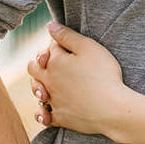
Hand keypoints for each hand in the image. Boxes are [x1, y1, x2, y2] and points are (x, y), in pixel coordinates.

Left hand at [25, 22, 130, 138]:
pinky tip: (46, 110)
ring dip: (39, 86)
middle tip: (55, 63)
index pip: (49, 48)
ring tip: (49, 84)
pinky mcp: (60, 118)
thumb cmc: (103, 75)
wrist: (111, 109)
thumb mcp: (89, 48)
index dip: (58, 44)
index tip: (72, 47)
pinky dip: (43, 113)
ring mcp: (53, 101)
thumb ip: (67, 35)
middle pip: (33, 68)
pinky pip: (44, 116)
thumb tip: (49, 25)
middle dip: (40, 63)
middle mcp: (48, 81)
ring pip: (36, 91)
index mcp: (55, 62)